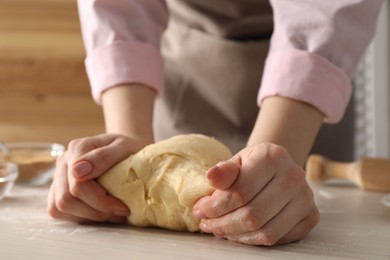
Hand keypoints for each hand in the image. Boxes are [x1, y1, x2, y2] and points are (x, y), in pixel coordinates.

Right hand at [47, 134, 145, 223]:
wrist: (125, 148)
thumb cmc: (127, 148)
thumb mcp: (124, 147)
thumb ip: (103, 156)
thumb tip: (78, 172)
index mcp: (78, 148)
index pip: (78, 184)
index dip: (101, 201)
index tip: (123, 206)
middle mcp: (63, 162)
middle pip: (66, 199)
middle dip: (96, 211)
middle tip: (120, 212)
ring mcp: (58, 177)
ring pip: (60, 208)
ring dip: (89, 216)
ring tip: (113, 213)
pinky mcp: (58, 190)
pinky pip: (59, 212)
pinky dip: (81, 217)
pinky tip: (100, 212)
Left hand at [193, 143, 318, 245]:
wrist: (278, 168)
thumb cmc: (253, 165)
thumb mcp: (236, 161)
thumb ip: (224, 171)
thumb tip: (212, 177)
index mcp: (273, 156)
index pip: (241, 191)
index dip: (216, 206)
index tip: (201, 209)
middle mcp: (294, 176)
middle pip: (252, 215)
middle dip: (222, 224)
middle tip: (207, 223)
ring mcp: (305, 198)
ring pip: (265, 231)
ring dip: (235, 235)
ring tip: (219, 229)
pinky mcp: (310, 217)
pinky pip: (276, 239)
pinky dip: (252, 240)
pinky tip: (238, 232)